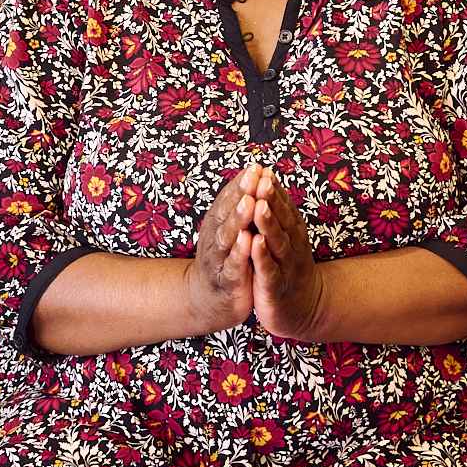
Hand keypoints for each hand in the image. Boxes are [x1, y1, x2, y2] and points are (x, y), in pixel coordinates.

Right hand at [183, 166, 257, 334]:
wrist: (210, 299)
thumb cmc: (225, 258)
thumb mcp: (230, 229)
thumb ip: (239, 205)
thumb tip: (253, 172)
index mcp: (217, 223)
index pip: (229, 199)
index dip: (241, 183)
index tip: (256, 167)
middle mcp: (214, 237)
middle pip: (226, 212)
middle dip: (240, 194)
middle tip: (253, 177)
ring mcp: (218, 259)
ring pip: (227, 236)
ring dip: (238, 219)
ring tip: (250, 203)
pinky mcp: (226, 280)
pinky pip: (233, 264)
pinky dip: (240, 252)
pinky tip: (249, 240)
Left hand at [249, 168, 326, 340]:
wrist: (303, 309)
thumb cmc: (288, 269)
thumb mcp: (286, 239)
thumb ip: (279, 215)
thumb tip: (268, 182)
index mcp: (293, 232)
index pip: (283, 207)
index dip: (274, 189)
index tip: (263, 169)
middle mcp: (293, 246)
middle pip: (282, 219)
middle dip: (271, 199)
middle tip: (262, 179)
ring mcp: (286, 266)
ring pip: (277, 241)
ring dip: (268, 223)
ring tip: (258, 205)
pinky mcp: (276, 286)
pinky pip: (269, 269)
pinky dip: (263, 255)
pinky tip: (256, 242)